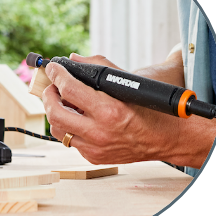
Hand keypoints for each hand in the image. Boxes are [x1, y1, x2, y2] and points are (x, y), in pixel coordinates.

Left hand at [42, 53, 215, 167]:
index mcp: (109, 111)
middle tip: (52, 86)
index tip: (52, 68)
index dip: (57, 75)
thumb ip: (99, 67)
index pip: (70, 89)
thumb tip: (74, 59)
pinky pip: (70, 141)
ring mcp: (95, 148)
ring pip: (58, 130)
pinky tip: (76, 118)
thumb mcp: (128, 83)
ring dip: (55, 112)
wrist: (166, 139)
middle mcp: (99, 132)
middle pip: (55, 113)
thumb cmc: (150, 109)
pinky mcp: (94, 157)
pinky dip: (68, 127)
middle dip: (48, 95)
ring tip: (61, 101)